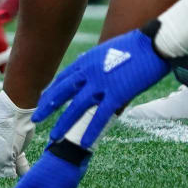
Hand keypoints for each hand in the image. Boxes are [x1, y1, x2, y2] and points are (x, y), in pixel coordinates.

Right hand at [0, 91, 35, 177]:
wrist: (16, 114)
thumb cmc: (2, 135)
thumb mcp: (0, 160)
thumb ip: (3, 174)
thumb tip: (10, 182)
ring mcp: (2, 152)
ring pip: (5, 171)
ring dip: (9, 180)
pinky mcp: (16, 150)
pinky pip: (19, 166)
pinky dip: (22, 172)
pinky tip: (26, 180)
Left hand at [33, 27, 187, 147]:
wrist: (152, 44)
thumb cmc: (134, 46)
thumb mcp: (107, 50)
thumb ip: (95, 62)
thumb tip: (91, 68)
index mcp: (86, 61)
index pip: (62, 79)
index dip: (51, 92)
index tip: (42, 102)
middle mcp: (88, 72)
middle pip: (62, 92)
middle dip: (47, 107)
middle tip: (35, 119)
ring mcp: (101, 84)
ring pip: (77, 106)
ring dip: (64, 123)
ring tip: (54, 137)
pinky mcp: (117, 94)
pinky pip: (101, 116)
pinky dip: (91, 130)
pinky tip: (84, 143)